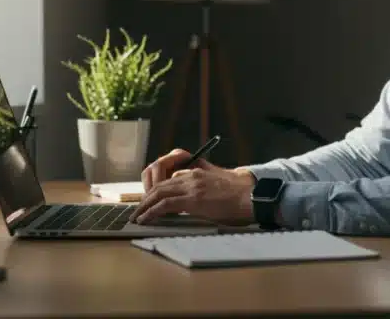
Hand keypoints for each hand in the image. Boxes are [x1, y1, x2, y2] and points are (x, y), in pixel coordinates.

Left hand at [130, 156, 255, 225]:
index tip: (149, 202)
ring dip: (145, 206)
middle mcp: (191, 176)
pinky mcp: (193, 199)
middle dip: (146, 198)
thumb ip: (203, 181)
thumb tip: (192, 196)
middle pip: (160, 185)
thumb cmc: (238, 192)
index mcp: (196, 171)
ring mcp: (191, 186)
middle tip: (138, 210)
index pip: (169, 179)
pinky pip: (165, 204)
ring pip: (159, 193)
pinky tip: (146, 219)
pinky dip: (152, 212)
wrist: (251, 195)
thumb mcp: (218, 180)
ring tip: (138, 217)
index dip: (157, 191)